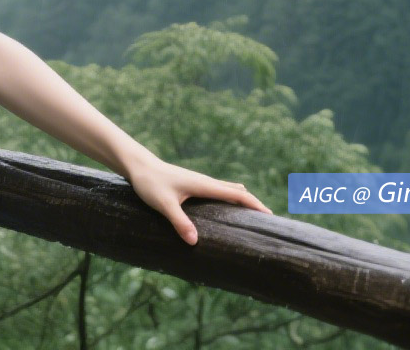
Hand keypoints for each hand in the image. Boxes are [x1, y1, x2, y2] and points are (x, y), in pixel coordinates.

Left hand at [127, 156, 271, 243]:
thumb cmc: (150, 183)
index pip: (237, 194)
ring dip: (243, 201)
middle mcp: (206, 182)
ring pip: (229, 190)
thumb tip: (195, 242)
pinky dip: (230, 199)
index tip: (270, 215)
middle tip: (268, 220)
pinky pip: (219, 192)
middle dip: (254, 204)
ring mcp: (200, 182)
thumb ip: (179, 221)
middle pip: (238, 192)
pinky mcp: (193, 185)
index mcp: (204, 185)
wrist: (139, 166)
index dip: (255, 204)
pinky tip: (227, 209)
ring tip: (252, 217)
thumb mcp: (164, 204)